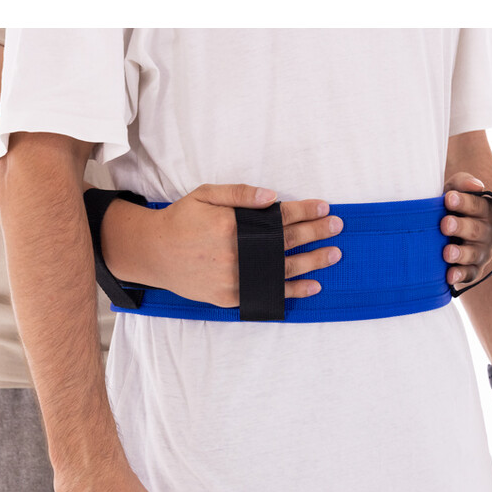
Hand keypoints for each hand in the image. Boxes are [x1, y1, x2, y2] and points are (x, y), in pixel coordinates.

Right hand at [103, 184, 342, 306]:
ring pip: (283, 270)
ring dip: (312, 263)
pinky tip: (312, 286)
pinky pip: (267, 294)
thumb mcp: (205, 195)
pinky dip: (291, 292)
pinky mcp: (230, 296)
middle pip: (286, 243)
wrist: (154, 254)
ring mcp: (234, 278)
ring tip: (333, 255)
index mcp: (233, 225)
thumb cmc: (181, 221)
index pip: (279, 217)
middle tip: (337, 228)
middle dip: (316, 234)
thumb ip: (238, 194)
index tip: (325, 207)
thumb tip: (271, 197)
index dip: (305, 211)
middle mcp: (237, 254)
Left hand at [441, 173, 491, 287]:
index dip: (464, 202)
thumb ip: (462, 183)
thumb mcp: (453, 189)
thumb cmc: (449, 205)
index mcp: (489, 210)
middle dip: (460, 227)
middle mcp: (490, 232)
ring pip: (473, 254)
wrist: (442, 227)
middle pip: (476, 230)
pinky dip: (460, 275)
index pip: (479, 206)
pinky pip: (469, 274)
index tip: (448, 198)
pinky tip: (449, 276)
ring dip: (460, 253)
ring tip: (447, 252)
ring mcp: (483, 252)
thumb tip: (476, 186)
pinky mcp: (474, 270)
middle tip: (444, 224)